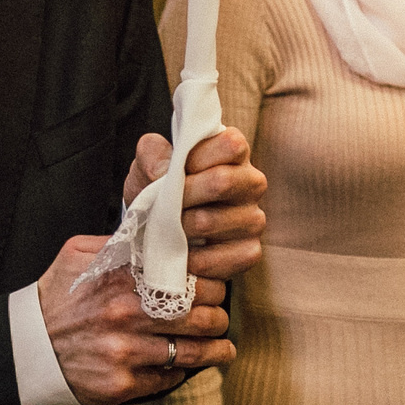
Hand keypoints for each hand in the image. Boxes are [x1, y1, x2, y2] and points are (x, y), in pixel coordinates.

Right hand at [36, 237, 234, 404]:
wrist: (26, 347)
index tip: (215, 285)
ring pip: (192, 352)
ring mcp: (125, 352)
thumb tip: (158, 231)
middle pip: (201, 315)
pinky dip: (181, 372)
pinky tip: (186, 366)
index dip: (211, 282)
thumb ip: (120, 242)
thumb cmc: (57, 298)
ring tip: (223, 348)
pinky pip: (168, 378)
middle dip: (218, 316)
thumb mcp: (79, 254)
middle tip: (219, 316)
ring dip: (214, 350)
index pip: (189, 277)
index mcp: (122, 277)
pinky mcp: (122, 385)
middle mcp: (126, 314)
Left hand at [122, 127, 266, 283]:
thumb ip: (153, 154)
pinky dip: (191, 259)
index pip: (230, 145)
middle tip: (163, 203)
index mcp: (234, 153)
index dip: (196, 157)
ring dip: (179, 228)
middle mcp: (252, 182)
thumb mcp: (150, 163)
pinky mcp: (249, 251)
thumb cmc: (161, 188)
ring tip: (167, 229)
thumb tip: (162, 171)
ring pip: (210, 221)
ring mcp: (254, 219)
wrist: (157, 228)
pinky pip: (219, 258)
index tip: (174, 168)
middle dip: (182, 194)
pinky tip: (183, 254)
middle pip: (222, 182)